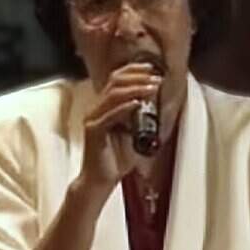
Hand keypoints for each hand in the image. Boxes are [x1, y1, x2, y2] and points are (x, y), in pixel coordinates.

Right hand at [78, 63, 162, 193]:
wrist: (101, 181)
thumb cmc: (116, 159)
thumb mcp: (133, 133)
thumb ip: (140, 117)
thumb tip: (155, 103)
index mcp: (104, 107)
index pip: (117, 79)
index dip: (134, 70)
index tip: (152, 68)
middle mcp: (96, 109)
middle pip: (115, 83)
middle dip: (138, 77)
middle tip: (157, 78)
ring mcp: (93, 119)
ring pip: (113, 96)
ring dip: (135, 89)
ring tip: (152, 87)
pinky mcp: (93, 132)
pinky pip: (109, 116)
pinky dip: (124, 108)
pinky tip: (137, 104)